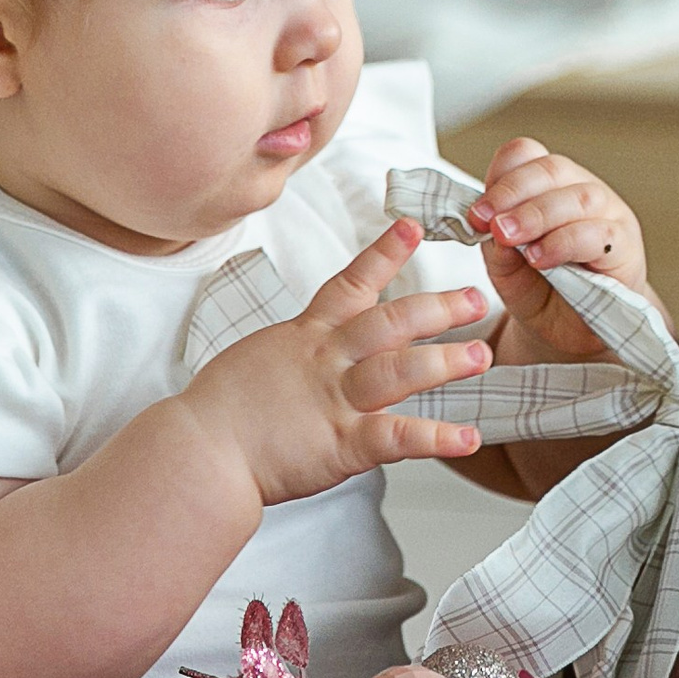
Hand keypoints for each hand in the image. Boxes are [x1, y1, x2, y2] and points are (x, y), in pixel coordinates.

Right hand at [178, 218, 488, 504]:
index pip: (349, 284)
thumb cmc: (218, 411)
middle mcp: (325, 361)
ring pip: (398, 370)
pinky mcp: (340, 444)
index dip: (384, 254)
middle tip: (474, 299)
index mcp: (304, 337)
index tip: (411, 228)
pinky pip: (396, 437)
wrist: (198, 449)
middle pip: (388, 323)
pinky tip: (468, 438)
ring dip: (444, 361)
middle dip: (436, 308)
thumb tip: (305, 354)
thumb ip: (292, 354)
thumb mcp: (256, 361)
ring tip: (481, 355)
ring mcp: (334, 400)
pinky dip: (435, 438)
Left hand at [468, 138, 653, 360]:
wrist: (570, 333)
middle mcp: (582, 191)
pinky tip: (539, 258)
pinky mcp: (625, 248)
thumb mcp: (505, 267)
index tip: (477, 211)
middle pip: (552, 169)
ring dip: (537, 215)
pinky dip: (564, 242)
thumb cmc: (539, 291)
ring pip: (579, 196)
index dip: (501, 175)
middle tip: (487, 222)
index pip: (527, 155)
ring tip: (509, 237)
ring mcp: (609, 215)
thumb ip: (496, 244)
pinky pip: (599, 234)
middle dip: (513, 193)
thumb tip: (493, 226)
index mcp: (548, 185)